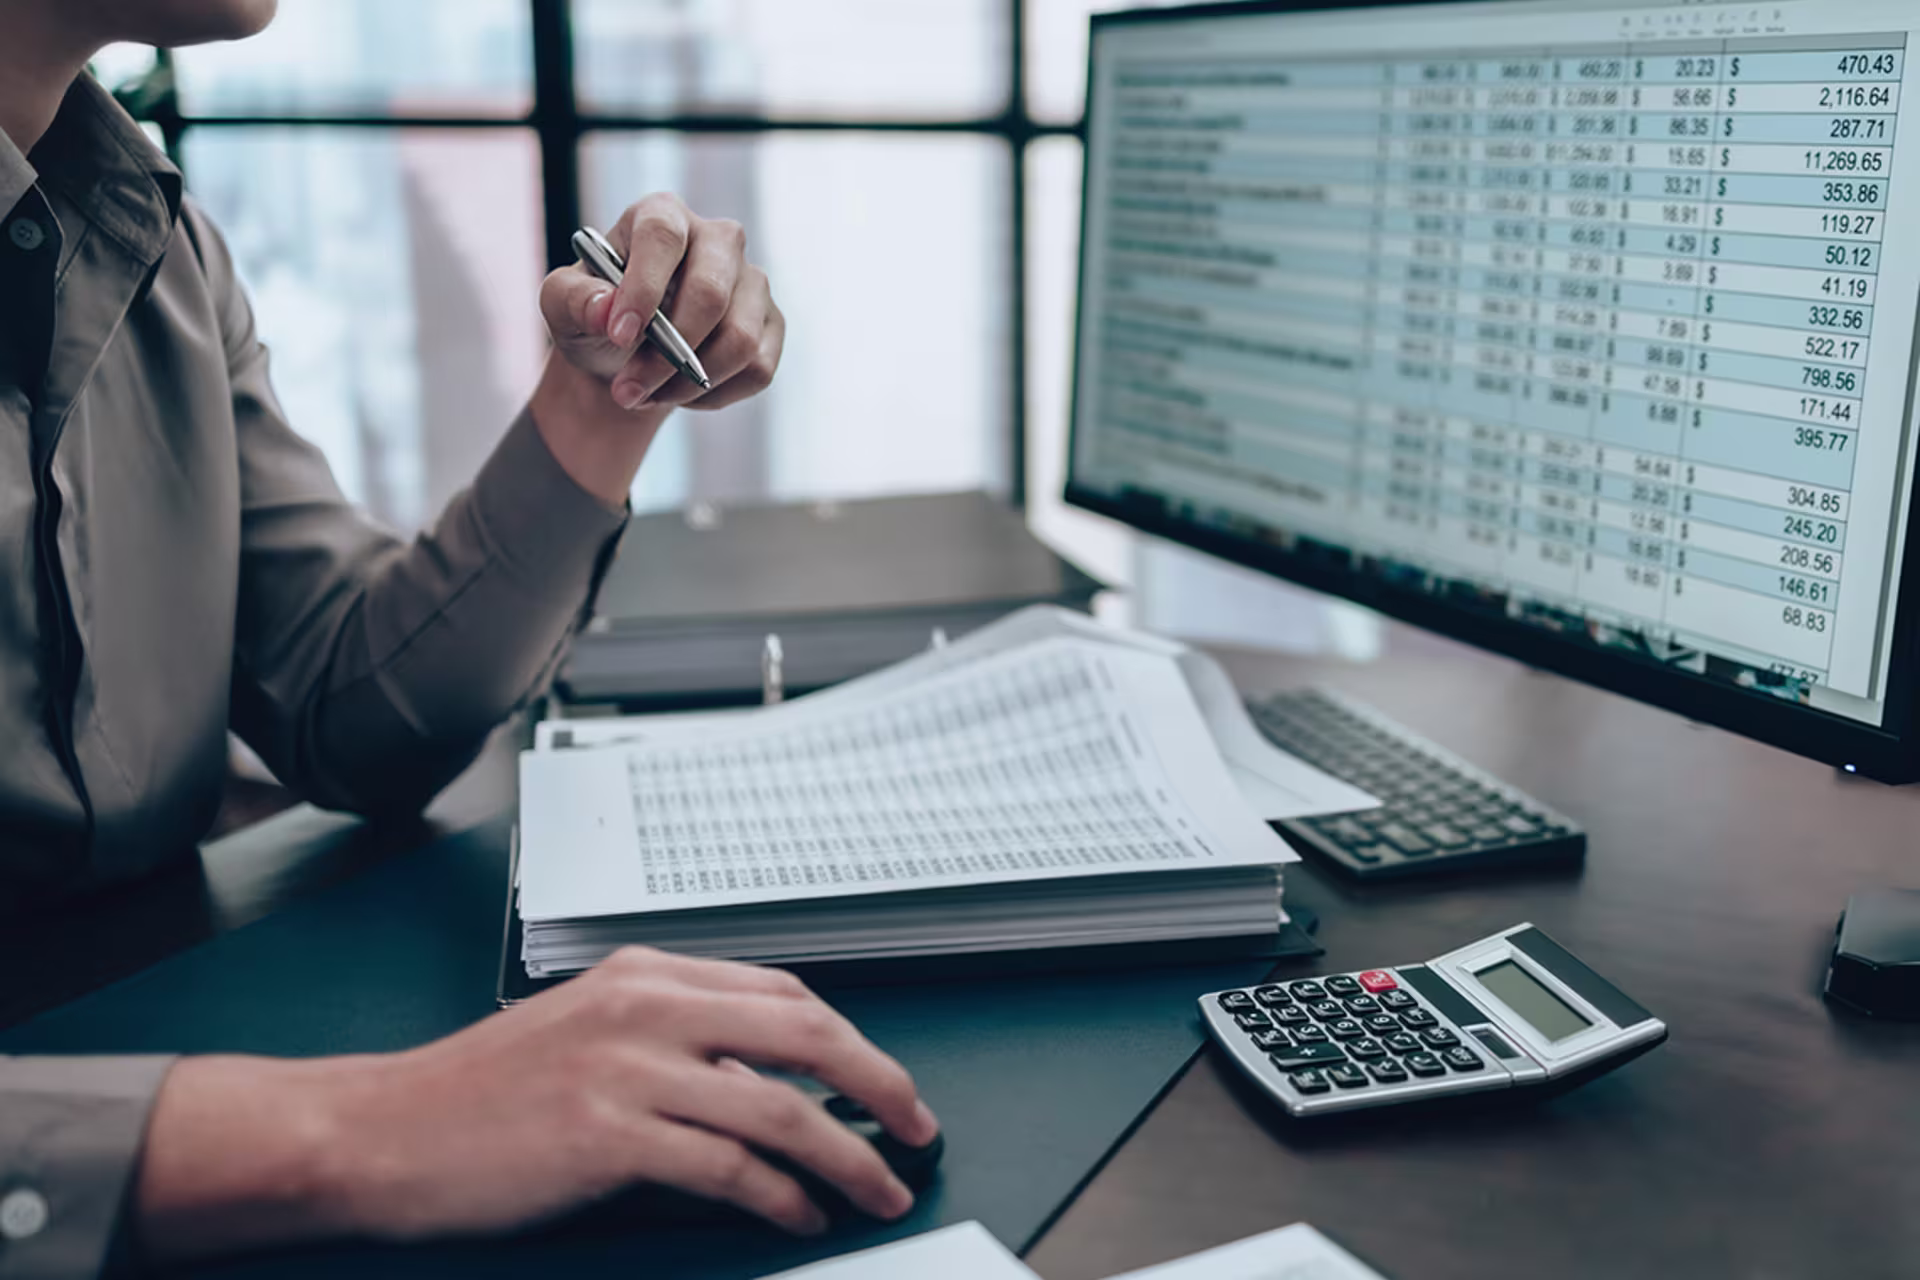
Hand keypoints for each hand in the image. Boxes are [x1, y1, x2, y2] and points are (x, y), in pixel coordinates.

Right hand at [135, 948, 937, 1260]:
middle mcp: (645, 1007)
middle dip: (879, 1082)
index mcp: (645, 975)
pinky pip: (728, 1167)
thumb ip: (675, 1041)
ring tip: (881, 1187)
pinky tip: (801, 1214)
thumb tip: (766, 1083)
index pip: (783, 993)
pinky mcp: (607, 1135)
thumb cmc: (477, 1095)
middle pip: (804, 1032)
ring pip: (779, 1106)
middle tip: (918, 1127)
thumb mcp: (586, 1033)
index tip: (883, 1082)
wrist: (378, 1133)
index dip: (849, 1040)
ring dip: (848, 1154)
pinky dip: (780, 1195)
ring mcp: (627, 1068)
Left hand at [529, 193, 785, 505]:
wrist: (624, 356)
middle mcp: (717, 239)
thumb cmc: (595, 317)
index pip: (663, 237)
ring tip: (648, 395)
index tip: (619, 336)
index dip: (643, 288)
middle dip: (669, 355)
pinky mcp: (771, 324)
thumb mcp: (561, 306)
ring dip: (689, 383)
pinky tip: (683, 392)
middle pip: (711, 293)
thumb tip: (607, 310)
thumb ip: (572, 300)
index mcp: (662, 216)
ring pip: (741, 339)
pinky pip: (758, 369)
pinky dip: (715, 394)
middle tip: (627, 390)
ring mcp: (752, 282)